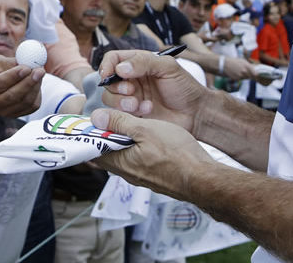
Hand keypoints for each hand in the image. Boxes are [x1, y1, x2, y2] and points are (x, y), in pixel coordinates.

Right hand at [0, 54, 42, 117]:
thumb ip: (10, 62)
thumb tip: (28, 60)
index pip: (0, 83)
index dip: (14, 75)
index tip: (26, 67)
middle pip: (13, 95)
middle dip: (29, 82)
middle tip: (40, 70)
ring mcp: (4, 111)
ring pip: (25, 102)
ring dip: (36, 86)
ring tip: (40, 72)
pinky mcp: (15, 114)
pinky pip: (31, 106)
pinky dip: (37, 93)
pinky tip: (37, 82)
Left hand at [90, 108, 214, 199]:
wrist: (202, 178)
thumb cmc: (176, 154)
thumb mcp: (145, 130)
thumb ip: (119, 123)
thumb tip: (96, 117)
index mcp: (119, 162)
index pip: (92, 149)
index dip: (90, 133)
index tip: (92, 117)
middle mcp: (127, 173)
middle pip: (107, 152)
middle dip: (107, 134)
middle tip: (112, 115)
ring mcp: (140, 176)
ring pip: (123, 154)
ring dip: (123, 140)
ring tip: (131, 122)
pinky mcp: (153, 175)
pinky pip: (137, 159)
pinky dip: (136, 147)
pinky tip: (147, 136)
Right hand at [97, 50, 208, 132]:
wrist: (196, 113)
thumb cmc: (185, 87)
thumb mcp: (168, 67)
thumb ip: (144, 62)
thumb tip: (120, 68)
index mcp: (138, 64)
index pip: (113, 59)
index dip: (107, 65)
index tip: (108, 74)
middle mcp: (131, 80)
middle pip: (108, 81)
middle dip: (116, 87)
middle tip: (131, 91)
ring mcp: (131, 98)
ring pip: (109, 98)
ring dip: (121, 102)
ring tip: (139, 105)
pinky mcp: (132, 115)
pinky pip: (118, 114)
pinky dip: (129, 113)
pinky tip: (147, 111)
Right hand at [222, 56, 255, 80]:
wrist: (224, 64)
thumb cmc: (234, 61)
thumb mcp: (243, 61)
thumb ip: (249, 65)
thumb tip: (256, 69)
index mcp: (247, 66)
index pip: (256, 74)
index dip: (257, 75)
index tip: (257, 75)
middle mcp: (244, 71)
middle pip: (251, 77)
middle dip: (251, 75)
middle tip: (247, 72)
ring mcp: (240, 76)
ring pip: (246, 78)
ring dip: (245, 76)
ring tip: (240, 71)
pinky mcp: (236, 79)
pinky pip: (241, 79)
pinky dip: (240, 77)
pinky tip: (237, 73)